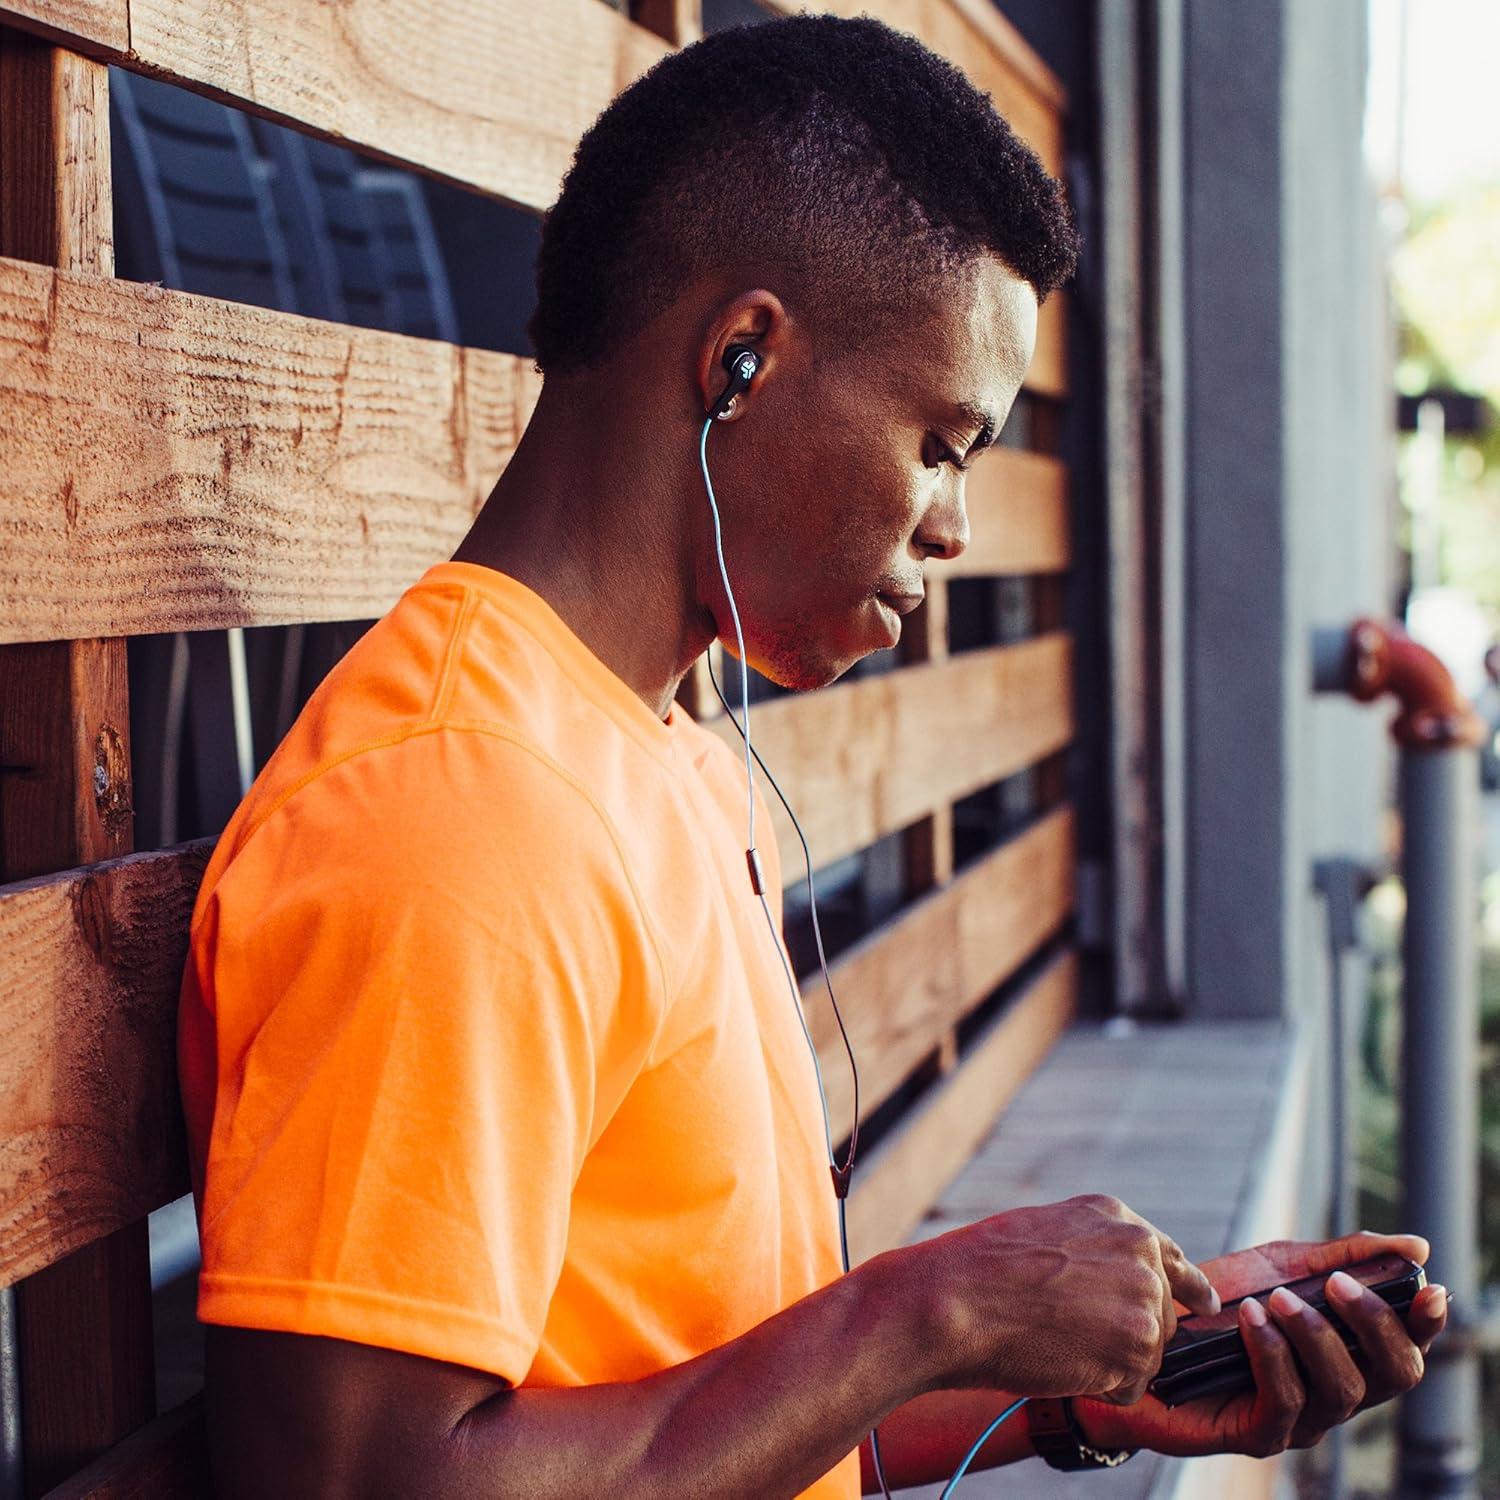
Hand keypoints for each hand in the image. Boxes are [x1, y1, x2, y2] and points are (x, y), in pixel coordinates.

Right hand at [900, 1193, 1220, 1403]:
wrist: (956, 1297)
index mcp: (1116, 1218)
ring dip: (1111, 1362)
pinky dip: (1100, 1389)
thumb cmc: (980, 1269)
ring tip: (1056, 1346)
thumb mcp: (1045, 1232)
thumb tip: (1110, 1285)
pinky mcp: (1136, 1348)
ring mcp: (1143, 1299)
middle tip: (1076, 1340)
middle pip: (1160, 1312)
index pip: (1170, 1255)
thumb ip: (1092, 1250)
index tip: (1204, 1303)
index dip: (1187, 1284)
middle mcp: (1140, 1252)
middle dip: (1128, 1333)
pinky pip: (1131, 1387)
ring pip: (1148, 1352)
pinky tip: (1061, 1365)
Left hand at [1073, 1230, 1448, 1458]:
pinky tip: (1251, 1319)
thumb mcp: (1279, 1265)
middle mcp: (1334, 1392)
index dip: (1426, 1324)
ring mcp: (1301, 1419)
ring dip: (1316, 1337)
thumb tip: (1415, 1246)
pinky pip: (1285, 1403)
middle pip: (1393, 1376)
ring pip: (1342, 1390)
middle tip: (1337, 1285)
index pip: (1407, 1347)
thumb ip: (1343, 1255)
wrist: (1144, 1330)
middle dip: (1375, 1326)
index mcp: (1348, 1352)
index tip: (1429, 1289)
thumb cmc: (1218, 1302)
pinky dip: (1273, 1355)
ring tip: (1277, 1298)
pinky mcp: (1257, 1434)